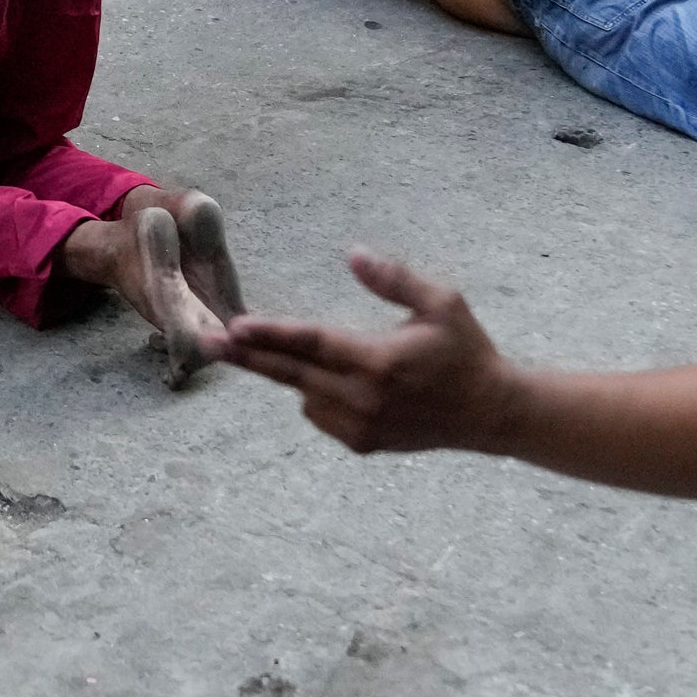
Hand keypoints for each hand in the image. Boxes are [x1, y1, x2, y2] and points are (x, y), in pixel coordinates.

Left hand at [216, 254, 521, 454]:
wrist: (490, 413)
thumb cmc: (467, 351)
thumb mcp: (443, 303)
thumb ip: (395, 279)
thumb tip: (353, 253)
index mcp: (381, 361)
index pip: (313, 344)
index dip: (271, 334)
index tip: (235, 326)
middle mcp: (366, 398)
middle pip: (292, 373)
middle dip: (246, 356)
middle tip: (206, 342)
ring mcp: (362, 426)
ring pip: (304, 394)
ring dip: (296, 372)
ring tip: (306, 353)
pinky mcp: (362, 443)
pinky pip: (319, 413)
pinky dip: (317, 394)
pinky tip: (341, 381)